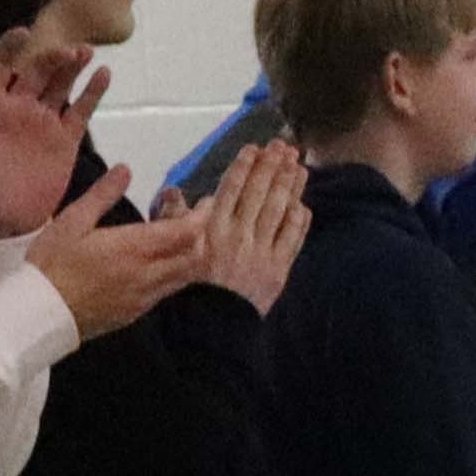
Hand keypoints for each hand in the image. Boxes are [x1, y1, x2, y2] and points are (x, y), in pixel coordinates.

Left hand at [0, 31, 106, 243]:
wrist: (0, 225)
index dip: (9, 47)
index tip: (23, 33)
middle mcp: (18, 107)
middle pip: (36, 70)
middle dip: (51, 56)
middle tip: (68, 51)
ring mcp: (44, 122)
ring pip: (61, 84)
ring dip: (73, 66)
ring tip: (87, 53)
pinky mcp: (65, 140)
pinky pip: (81, 111)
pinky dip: (93, 92)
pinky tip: (103, 75)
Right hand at [26, 166, 209, 339]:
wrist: (41, 314)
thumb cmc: (53, 264)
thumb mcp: (72, 221)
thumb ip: (102, 195)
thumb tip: (125, 170)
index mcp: (134, 248)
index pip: (184, 232)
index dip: (200, 216)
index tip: (205, 203)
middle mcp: (148, 274)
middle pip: (192, 255)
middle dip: (200, 236)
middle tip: (194, 218)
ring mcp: (145, 297)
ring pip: (183, 276)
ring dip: (189, 257)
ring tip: (179, 240)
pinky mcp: (136, 313)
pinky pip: (167, 292)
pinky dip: (174, 276)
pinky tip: (160, 266)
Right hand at [172, 141, 315, 315]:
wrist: (210, 328)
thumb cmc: (187, 288)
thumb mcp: (173, 251)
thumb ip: (175, 218)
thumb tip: (172, 191)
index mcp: (212, 228)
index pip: (232, 187)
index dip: (245, 165)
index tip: (256, 148)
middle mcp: (239, 235)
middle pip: (260, 193)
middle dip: (273, 166)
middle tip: (284, 147)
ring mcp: (261, 252)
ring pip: (279, 211)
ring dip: (291, 185)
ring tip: (299, 166)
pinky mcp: (278, 270)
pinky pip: (292, 239)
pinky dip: (299, 219)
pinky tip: (302, 203)